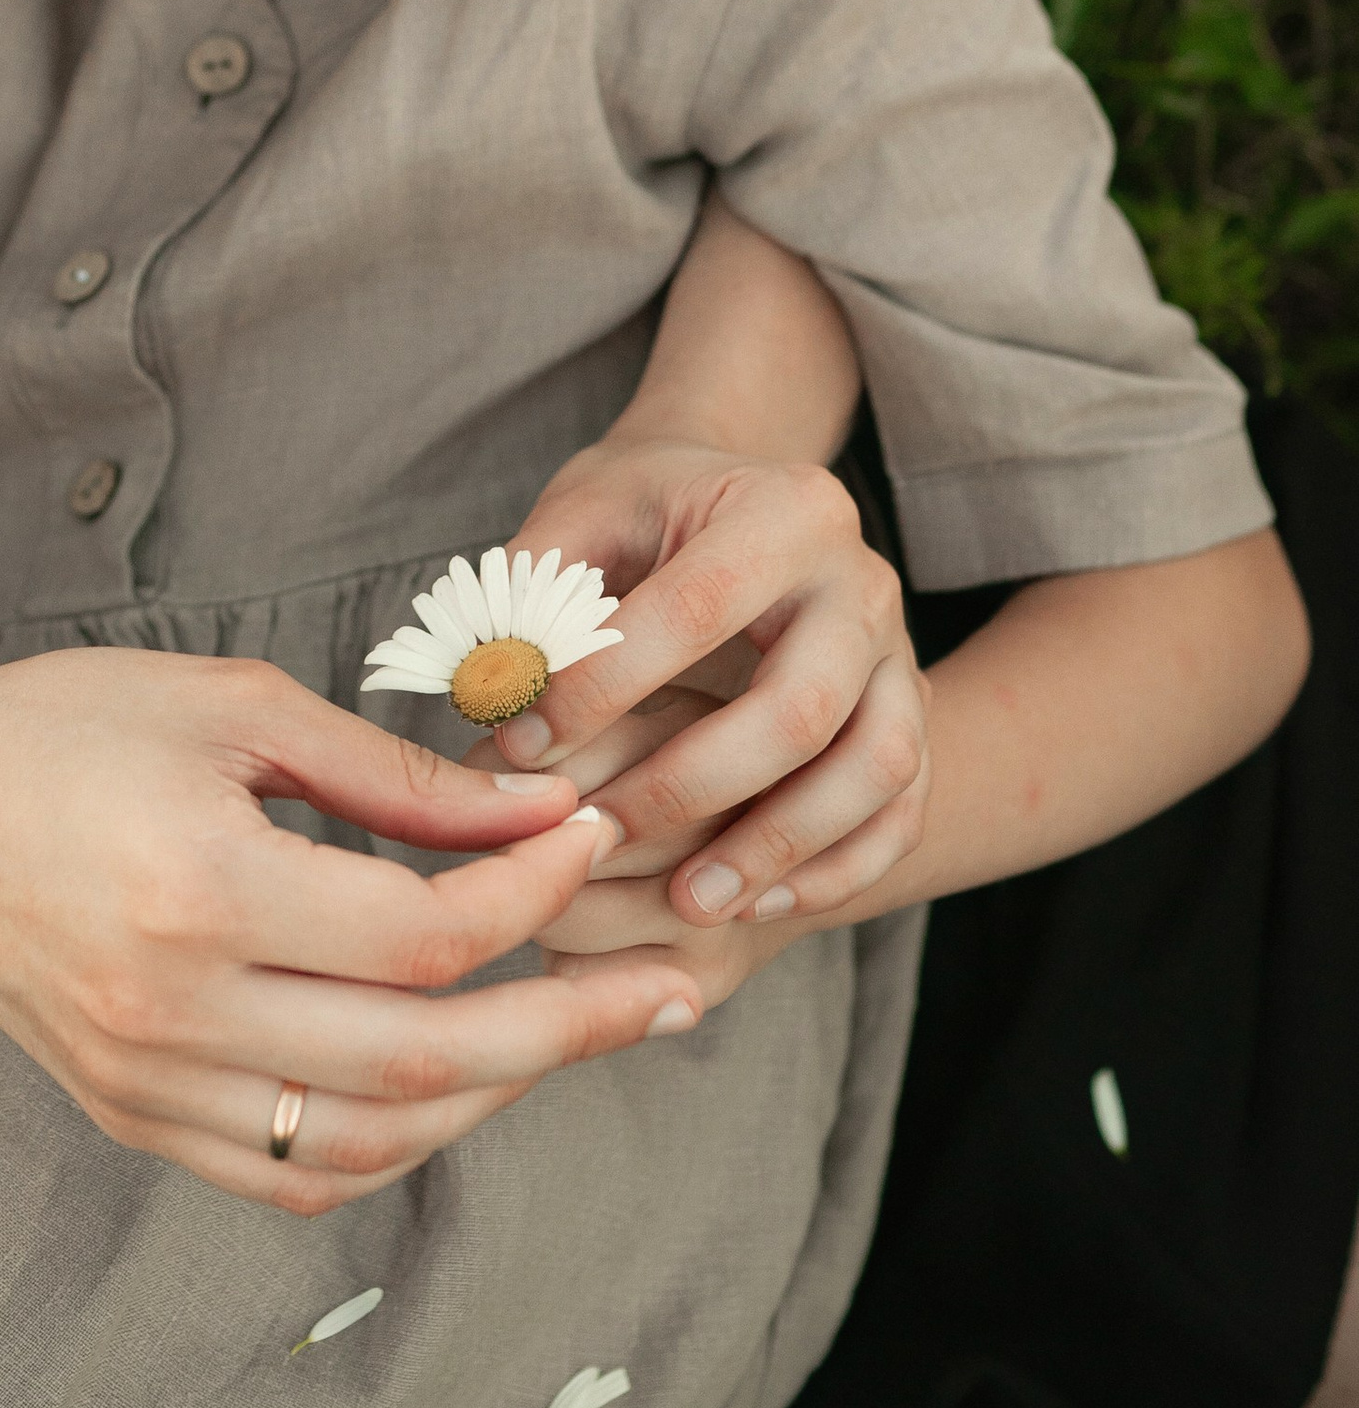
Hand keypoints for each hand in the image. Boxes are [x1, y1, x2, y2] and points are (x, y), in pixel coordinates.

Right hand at [0, 653, 708, 1214]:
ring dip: (497, 1098)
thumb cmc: (61, 732)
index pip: (422, 936)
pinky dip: (396, 1141)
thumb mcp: (230, 709)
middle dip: (573, 1027)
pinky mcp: (136, 1117)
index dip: (533, 893)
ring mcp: (153, 1083)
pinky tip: (456, 1084)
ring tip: (572, 1032)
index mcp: (202, 890)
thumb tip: (532, 819)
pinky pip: (295, 1174)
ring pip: (374, 1143)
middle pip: (425, 1063)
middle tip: (671, 987)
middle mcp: (177, 1010)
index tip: (592, 834)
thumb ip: (390, 778)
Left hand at [477, 443, 928, 930]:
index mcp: (781, 509)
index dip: (606, 686)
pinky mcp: (912, 713)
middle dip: (693, 787)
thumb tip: (494, 690)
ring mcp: (899, 652)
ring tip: (689, 902)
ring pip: (875, 766)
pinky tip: (755, 904)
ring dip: (782, 847)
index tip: (522, 746)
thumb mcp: (584, 512)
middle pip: (802, 704)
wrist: (740, 504)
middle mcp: (859, 580)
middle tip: (601, 839)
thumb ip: (538, 591)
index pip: (697, 607)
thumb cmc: (648, 511)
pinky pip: (901, 809)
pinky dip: (838, 867)